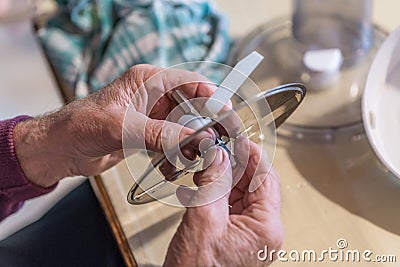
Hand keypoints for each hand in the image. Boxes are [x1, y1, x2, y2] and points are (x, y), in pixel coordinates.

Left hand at [13, 64, 214, 186]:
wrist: (61, 149)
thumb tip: (193, 139)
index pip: (188, 81)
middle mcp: (152, 96)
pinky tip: (173, 167)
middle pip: (191, 105)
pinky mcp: (149, 135)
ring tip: (194, 158)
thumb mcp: (122, 127)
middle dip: (204, 124)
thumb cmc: (80, 125)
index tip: (224, 112)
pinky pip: (172, 142)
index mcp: (146, 81)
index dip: (210, 94)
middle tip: (216, 141)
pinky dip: (176, 155)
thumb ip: (159, 133)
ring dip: (191, 143)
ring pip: (184, 126)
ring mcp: (152, 116)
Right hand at [164, 138, 282, 266]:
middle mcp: (263, 231)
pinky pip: (231, 207)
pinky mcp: (236, 237)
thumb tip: (218, 156)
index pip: (266, 178)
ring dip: (223, 178)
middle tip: (217, 150)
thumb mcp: (203, 219)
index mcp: (265, 227)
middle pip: (254, 184)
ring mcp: (250, 235)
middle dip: (234, 165)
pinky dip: (216, 194)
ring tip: (205, 167)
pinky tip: (200, 187)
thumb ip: (213, 182)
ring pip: (241, 194)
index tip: (237, 139)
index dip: (251, 154)